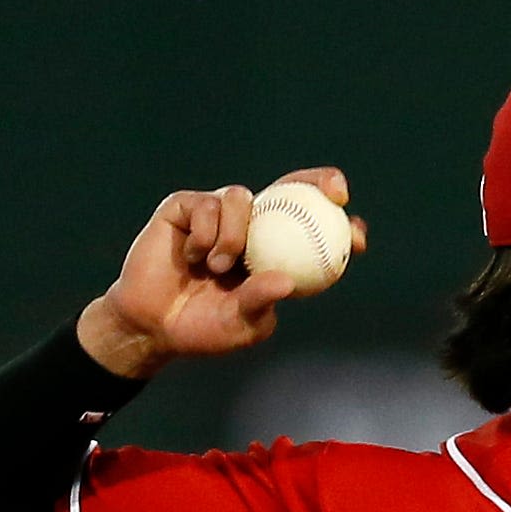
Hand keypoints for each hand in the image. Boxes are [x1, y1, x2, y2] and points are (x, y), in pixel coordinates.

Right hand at [76, 166, 368, 378]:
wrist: (152, 326)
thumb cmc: (203, 329)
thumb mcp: (241, 324)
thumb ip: (260, 301)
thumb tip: (285, 282)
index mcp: (274, 252)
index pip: (311, 229)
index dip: (339, 224)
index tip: (358, 235)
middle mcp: (250, 226)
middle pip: (289, 189)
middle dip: (318, 181)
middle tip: (335, 191)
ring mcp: (216, 214)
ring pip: (242, 197)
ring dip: (235, 233)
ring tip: (218, 268)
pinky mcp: (184, 208)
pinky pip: (205, 205)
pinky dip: (204, 233)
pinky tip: (193, 257)